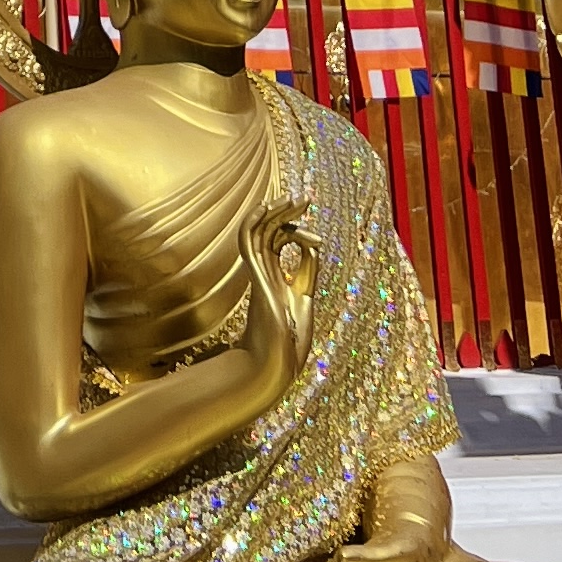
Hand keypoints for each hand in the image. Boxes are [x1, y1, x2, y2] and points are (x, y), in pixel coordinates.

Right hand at [238, 206, 314, 396]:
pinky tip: (266, 208)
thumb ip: (306, 270)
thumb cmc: (289, 339)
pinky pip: (248, 243)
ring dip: (274, 211)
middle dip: (285, 211)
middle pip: (270, 229)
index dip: (295, 226)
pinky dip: (253, 223)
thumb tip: (311, 244)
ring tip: (292, 198)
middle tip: (302, 197)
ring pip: (259, 230)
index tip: (314, 226)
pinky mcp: (255, 277)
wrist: (276, 364)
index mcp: (275, 274)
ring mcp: (257, 272)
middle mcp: (264, 269)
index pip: (279, 238)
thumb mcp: (304, 296)